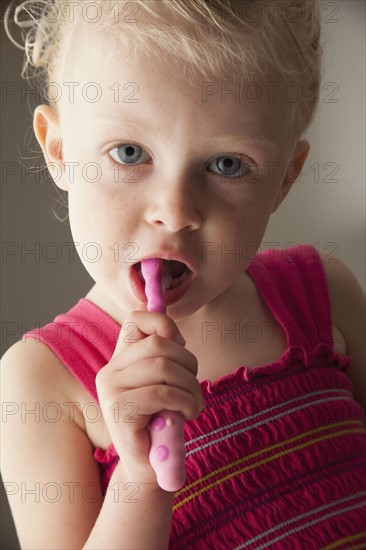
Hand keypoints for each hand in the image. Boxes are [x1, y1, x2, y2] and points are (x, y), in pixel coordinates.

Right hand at [95, 305, 202, 487]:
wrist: (149, 467)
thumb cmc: (161, 422)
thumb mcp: (164, 383)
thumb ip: (164, 357)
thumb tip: (174, 331)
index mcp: (119, 360)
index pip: (136, 319)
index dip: (163, 323)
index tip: (180, 346)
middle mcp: (110, 371)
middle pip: (158, 344)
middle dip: (188, 363)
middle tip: (194, 386)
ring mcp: (111, 390)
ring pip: (163, 366)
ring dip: (190, 385)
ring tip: (194, 404)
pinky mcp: (120, 410)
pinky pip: (162, 393)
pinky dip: (185, 401)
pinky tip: (188, 414)